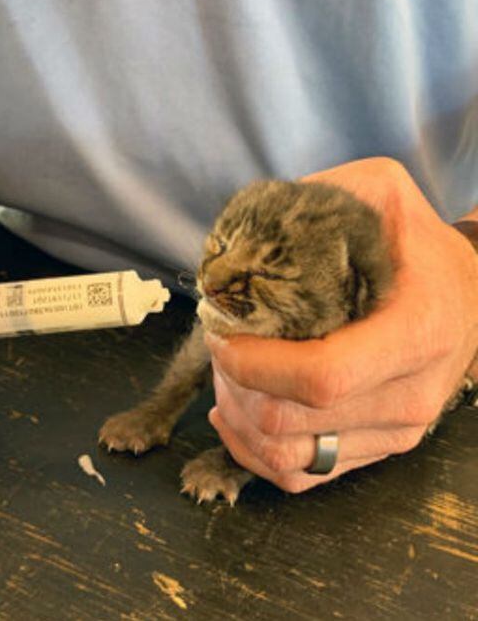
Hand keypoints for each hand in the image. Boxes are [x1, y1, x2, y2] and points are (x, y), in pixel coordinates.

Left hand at [205, 157, 477, 491]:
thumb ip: (319, 196)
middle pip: (290, 422)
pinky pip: (300, 476)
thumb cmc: (413, 245)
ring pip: (287, 456)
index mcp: (417, 332)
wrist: (468, 294)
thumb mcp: (380, 194)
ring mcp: (397, 432)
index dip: (254, 365)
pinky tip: (235, 414)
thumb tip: (246, 230)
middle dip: (232, 387)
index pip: (320, 377)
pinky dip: (253, 453)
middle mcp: (412, 394)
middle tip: (218, 348)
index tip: (222, 334)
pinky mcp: (377, 452)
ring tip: (225, 378)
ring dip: (236, 420)